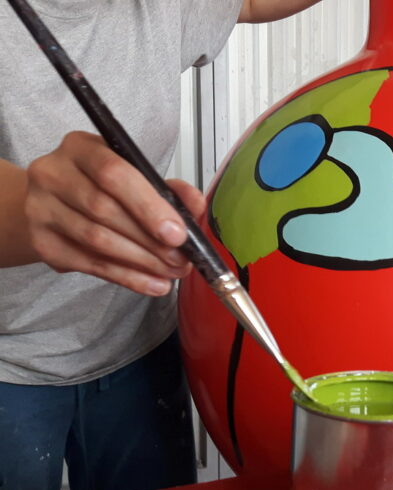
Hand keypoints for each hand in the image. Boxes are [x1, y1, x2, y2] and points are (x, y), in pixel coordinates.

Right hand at [24, 131, 206, 295]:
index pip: (114, 173)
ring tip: (171, 271)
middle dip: (151, 241)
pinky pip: (91, 265)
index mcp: (81, 148)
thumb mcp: (134, 176)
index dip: (148, 206)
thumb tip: (196, 206)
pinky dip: (128, 278)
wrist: (50, 203)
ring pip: (98, 241)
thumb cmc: (99, 187)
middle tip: (180, 258)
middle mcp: (54, 174)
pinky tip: (152, 283)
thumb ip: (168, 189)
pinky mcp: (42, 242)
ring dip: (142, 262)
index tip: (177, 233)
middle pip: (105, 211)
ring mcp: (41, 209)